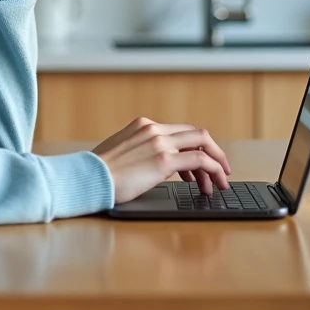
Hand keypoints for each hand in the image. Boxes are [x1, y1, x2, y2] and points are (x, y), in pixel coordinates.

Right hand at [92, 117, 231, 204]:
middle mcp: (153, 129)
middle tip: (220, 171)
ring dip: (216, 163)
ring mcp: (159, 142)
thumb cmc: (99, 173)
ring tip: (218, 183)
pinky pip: (200, 160)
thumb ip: (140, 152)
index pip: (179, 131)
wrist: (88, 178)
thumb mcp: (122, 153)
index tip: (199, 165)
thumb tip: (153, 166)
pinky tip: (214, 184)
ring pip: (203, 143)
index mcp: (142, 125)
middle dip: (213, 152)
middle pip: (196, 133)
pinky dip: (213, 170)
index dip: (194, 147)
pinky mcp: (164, 159)